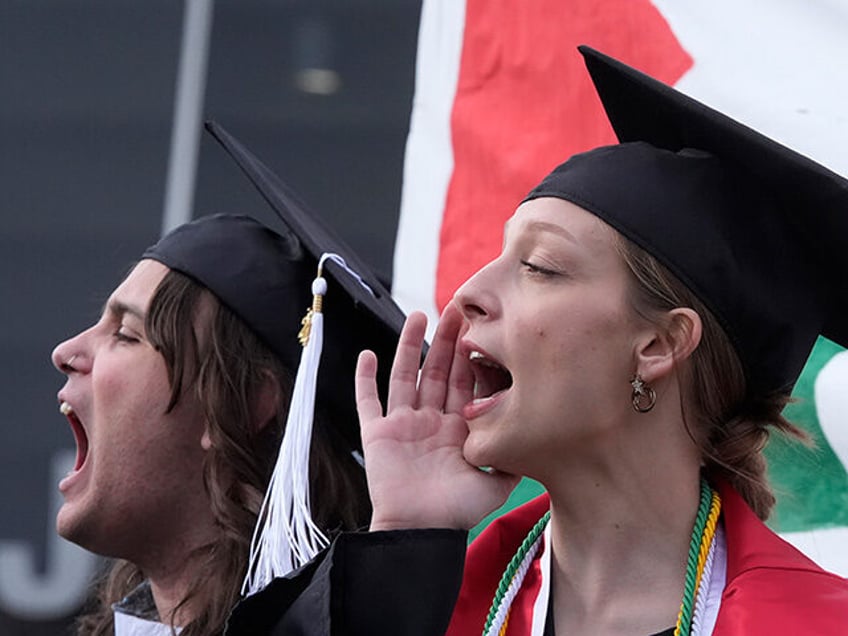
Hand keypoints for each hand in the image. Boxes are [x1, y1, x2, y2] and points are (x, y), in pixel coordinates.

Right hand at [356, 303, 519, 530]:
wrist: (419, 532)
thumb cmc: (456, 513)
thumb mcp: (496, 484)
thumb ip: (513, 458)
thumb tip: (536, 435)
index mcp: (458, 428)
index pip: (466, 382)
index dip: (472, 355)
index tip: (481, 327)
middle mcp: (431, 421)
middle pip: (439, 370)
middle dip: (447, 340)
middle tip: (456, 308)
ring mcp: (403, 425)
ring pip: (406, 375)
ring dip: (409, 346)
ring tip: (419, 316)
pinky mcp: (377, 433)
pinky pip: (368, 401)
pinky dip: (365, 379)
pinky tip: (367, 355)